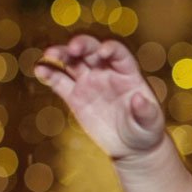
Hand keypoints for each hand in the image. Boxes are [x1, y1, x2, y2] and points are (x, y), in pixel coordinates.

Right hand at [35, 35, 164, 158]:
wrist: (131, 147)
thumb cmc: (146, 131)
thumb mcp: (151, 124)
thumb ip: (147, 112)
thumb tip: (140, 99)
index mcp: (128, 74)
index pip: (119, 54)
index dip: (111, 48)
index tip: (103, 50)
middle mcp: (106, 72)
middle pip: (92, 51)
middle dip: (82, 45)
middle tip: (72, 48)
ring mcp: (89, 82)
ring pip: (72, 61)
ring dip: (60, 54)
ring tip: (49, 54)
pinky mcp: (74, 96)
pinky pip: (59, 81)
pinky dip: (48, 73)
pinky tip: (40, 70)